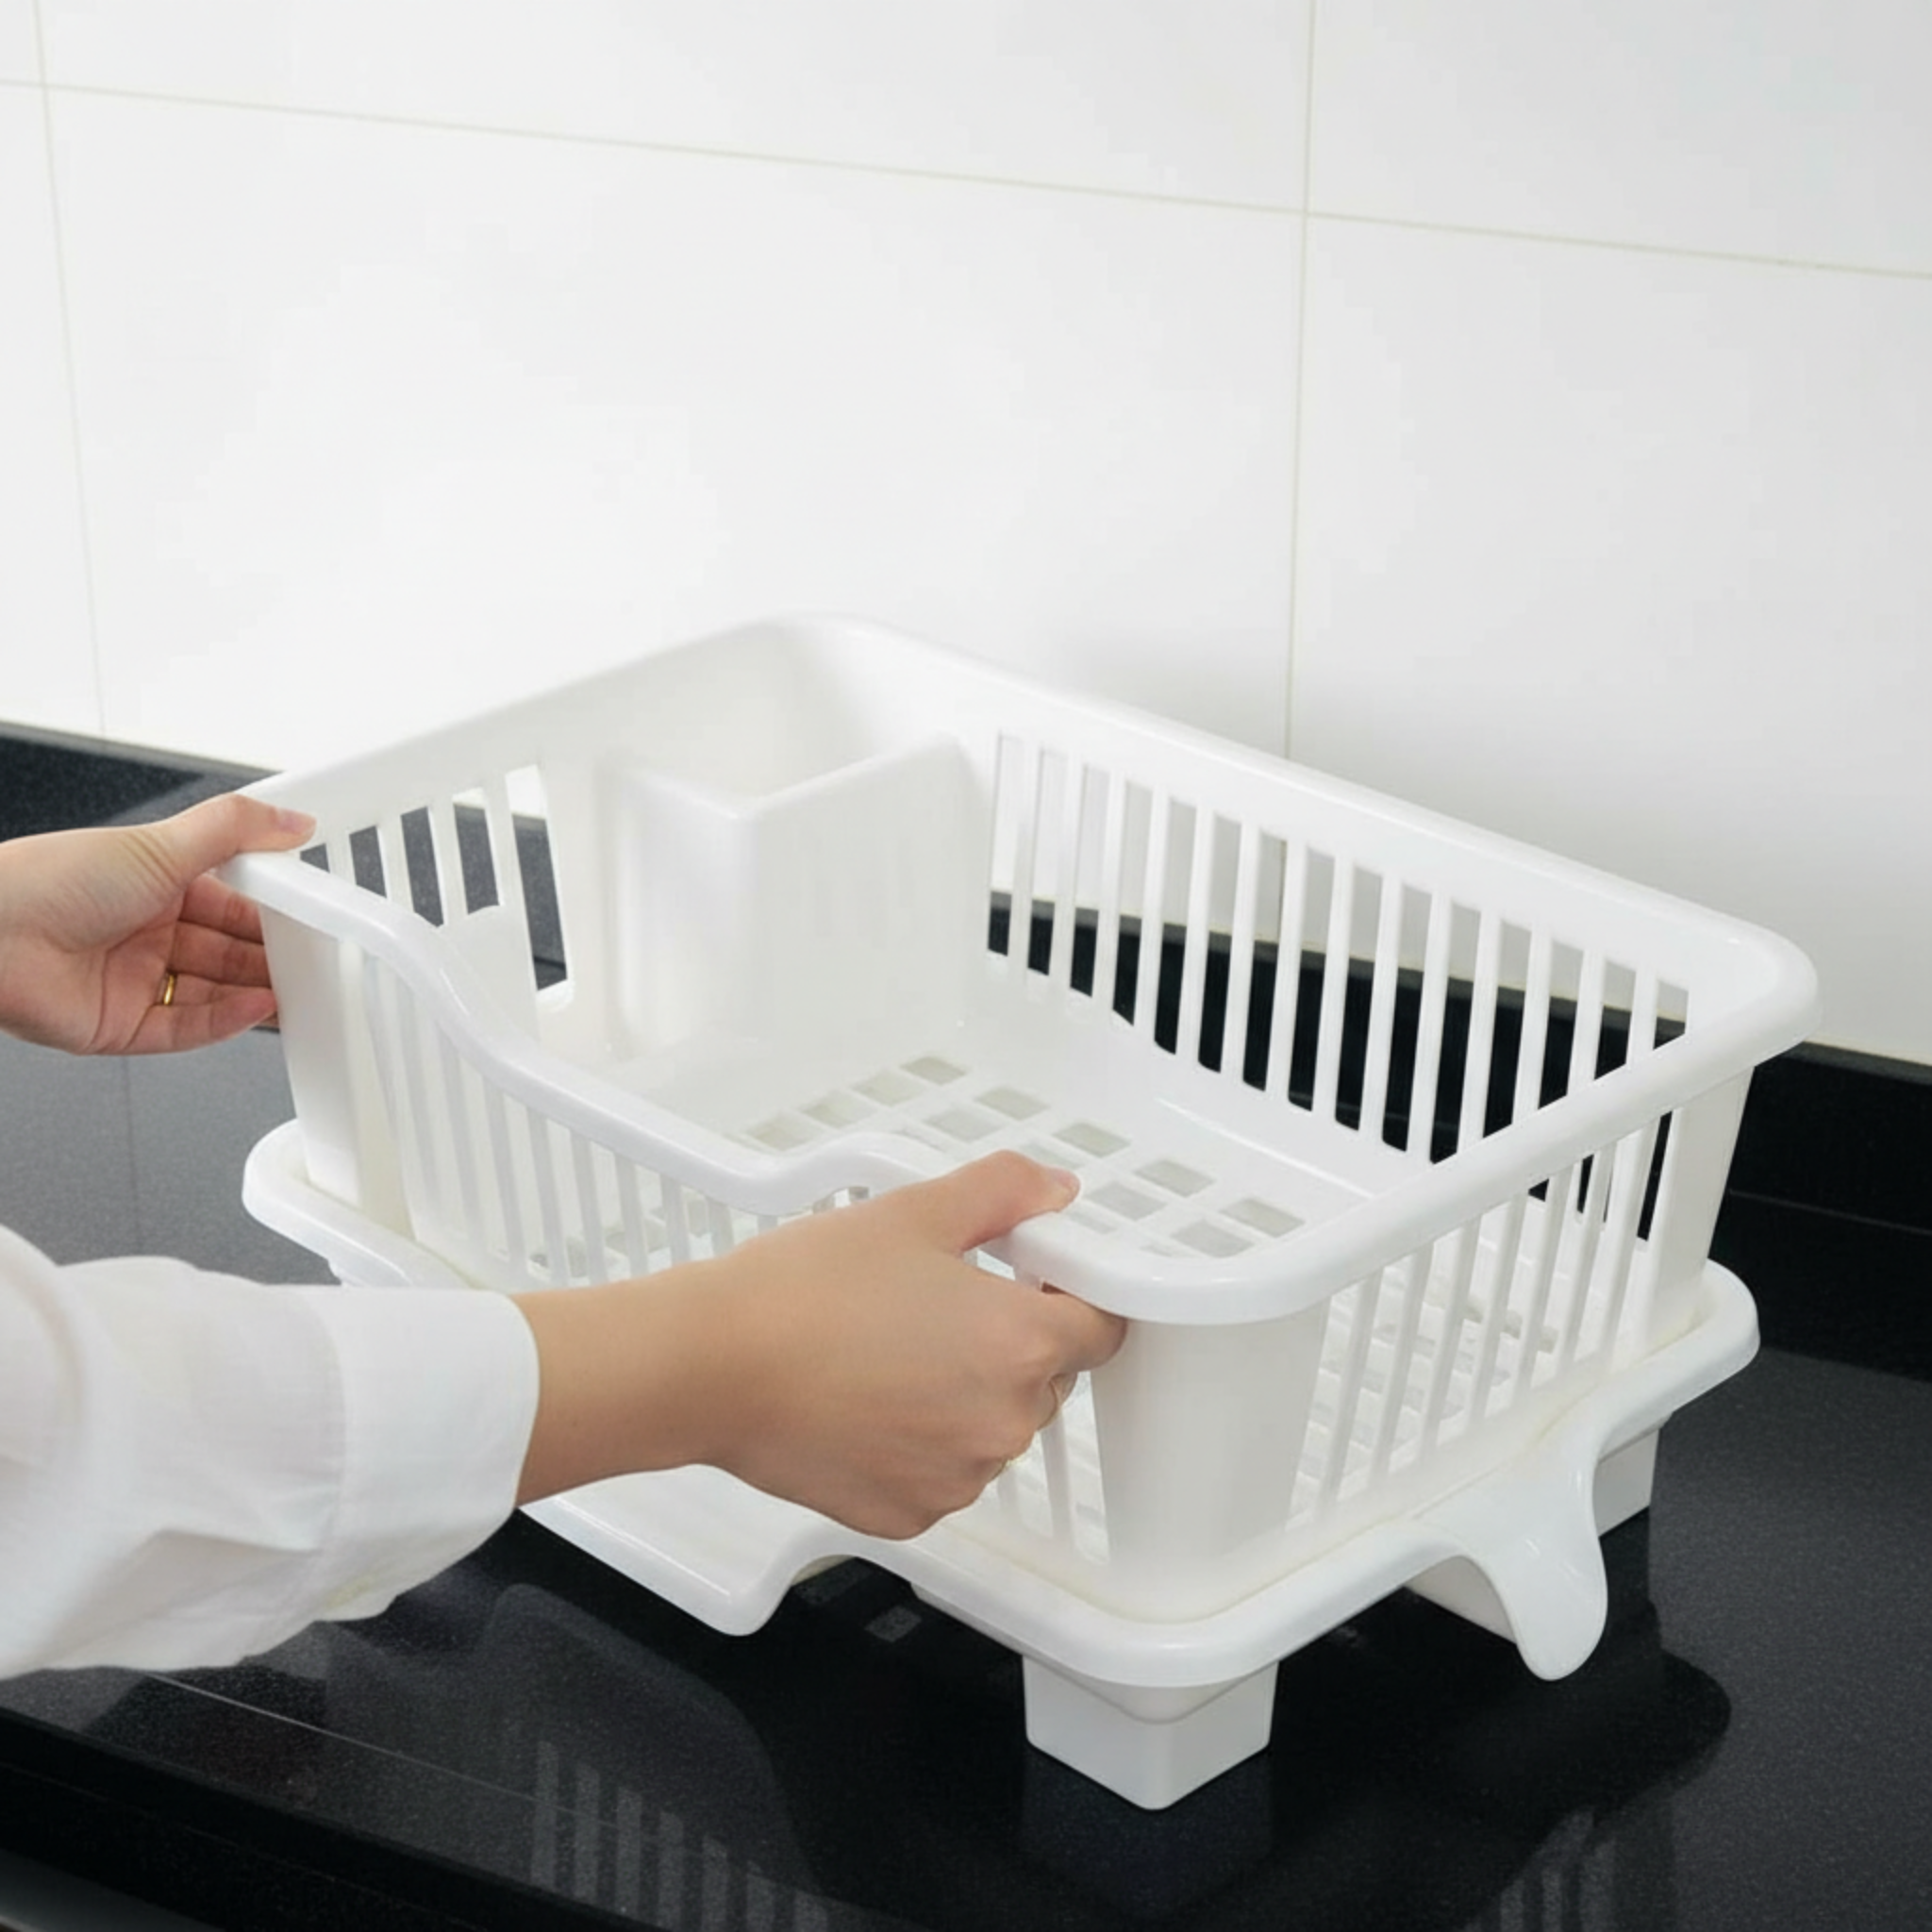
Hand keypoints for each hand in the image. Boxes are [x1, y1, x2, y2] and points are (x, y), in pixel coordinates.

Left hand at [0, 793, 315, 1055]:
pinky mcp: (121, 1026)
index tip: (314, 915)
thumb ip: (235, 829)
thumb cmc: (50, 882)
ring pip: (213, 994)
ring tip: (300, 992)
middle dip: (272, 958)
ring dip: (258, 993)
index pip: (232, 903)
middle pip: (228, 952)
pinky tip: (256, 1010)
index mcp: (153, 885)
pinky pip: (186, 1028)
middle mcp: (144, 934)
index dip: (273, 912)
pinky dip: (225, 1022)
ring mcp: (133, 982)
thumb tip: (292, 820)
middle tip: (319, 961)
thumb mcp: (161, 843)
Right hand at [514, 1152, 1128, 1537]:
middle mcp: (1003, 1425)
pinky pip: (941, 1475)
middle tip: (934, 1306)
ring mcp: (957, 1480)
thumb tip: (1054, 1190)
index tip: (1031, 1279)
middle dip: (1007, 1342)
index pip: (1101, 1328)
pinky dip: (918, 1445)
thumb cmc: (803, 1290)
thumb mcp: (913, 1212)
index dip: (1070, 1295)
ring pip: (990, 1429)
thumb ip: (1002, 1194)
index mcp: (1020, 1344)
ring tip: (887, 1353)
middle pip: (1045, 1378)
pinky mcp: (909, 1516)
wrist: (710, 1366)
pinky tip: (864, 1403)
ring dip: (962, 1397)